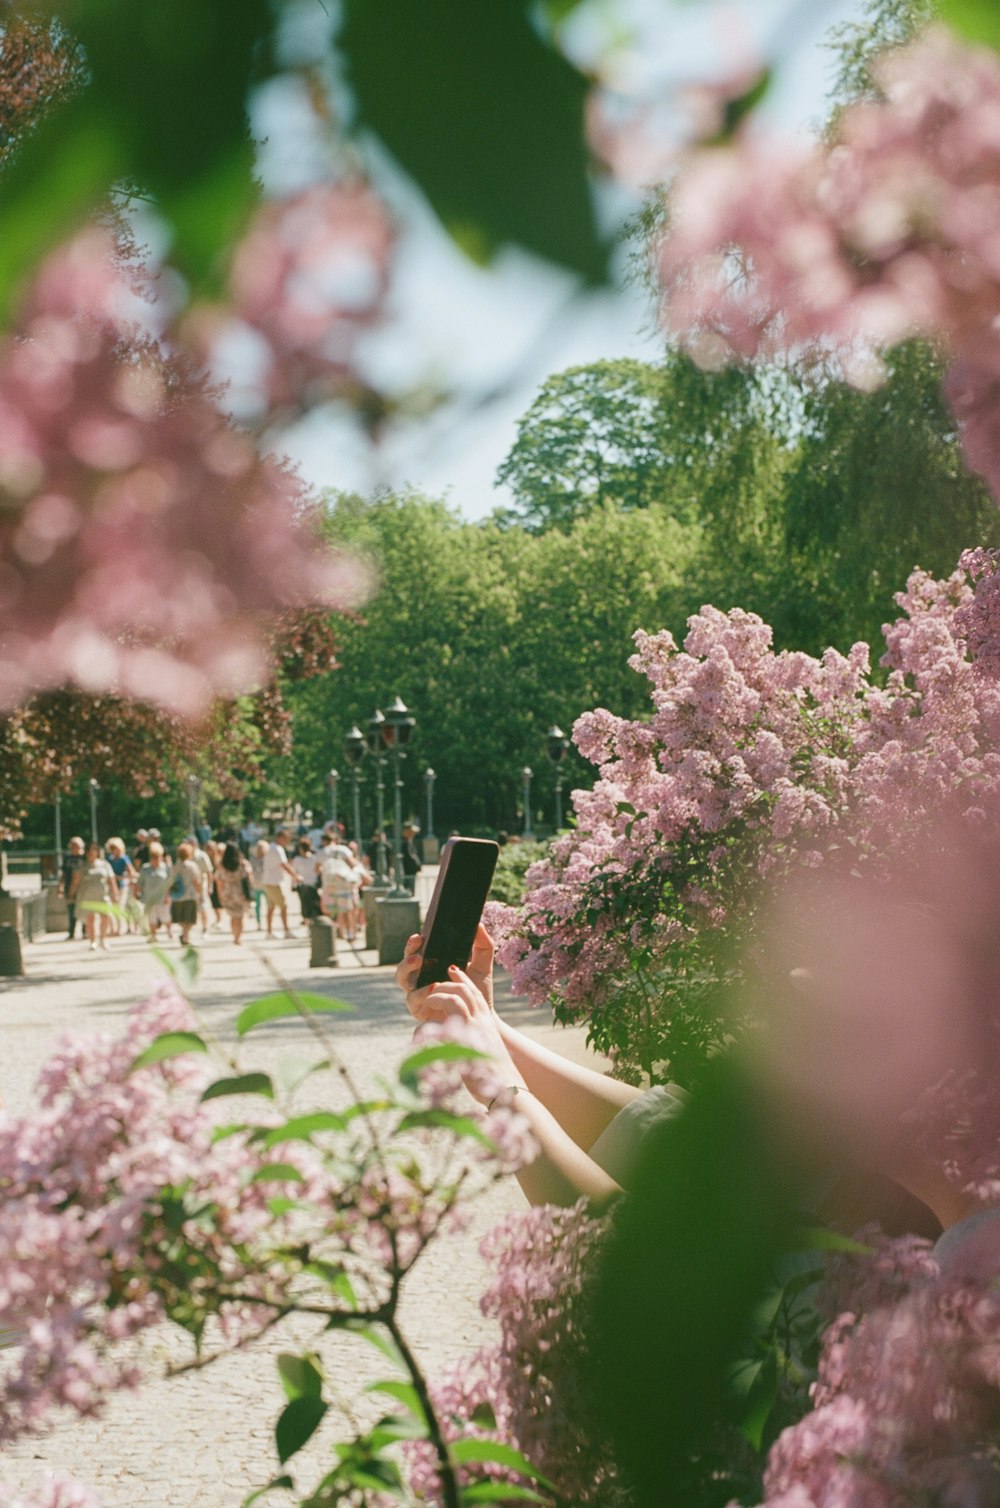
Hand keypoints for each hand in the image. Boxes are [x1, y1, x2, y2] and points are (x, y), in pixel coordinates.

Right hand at [396, 922, 495, 1022]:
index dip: (413, 943)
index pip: (416, 950)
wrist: (480, 1016)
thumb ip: (483, 946)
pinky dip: (421, 992)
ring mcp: (417, 993)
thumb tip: (479, 925)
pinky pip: (413, 999)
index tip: (420, 936)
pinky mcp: (419, 1009)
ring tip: (420, 962)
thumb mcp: (482, 965)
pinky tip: (433, 986)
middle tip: (418, 951)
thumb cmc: (476, 989)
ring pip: (402, 980)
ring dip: (407, 970)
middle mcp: (420, 978)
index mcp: (430, 965)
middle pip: (404, 964)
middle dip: (407, 955)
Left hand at [417, 962, 522, 1103]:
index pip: (476, 993)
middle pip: (467, 990)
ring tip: (427, 1001)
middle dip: (448, 983)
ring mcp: (474, 1031)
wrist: (509, 1091)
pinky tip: (418, 1035)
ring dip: (439, 996)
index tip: (453, 969)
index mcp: (487, 1024)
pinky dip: (427, 1027)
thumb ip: (472, 1041)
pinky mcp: (464, 1043)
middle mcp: (483, 1023)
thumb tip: (457, 1044)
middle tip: (434, 984)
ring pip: (456, 999)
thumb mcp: (484, 1052)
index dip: (464, 980)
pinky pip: (441, 1027)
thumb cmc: (496, 1076)